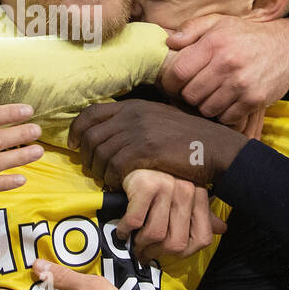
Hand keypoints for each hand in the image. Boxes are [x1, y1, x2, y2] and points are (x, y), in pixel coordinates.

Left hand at [67, 99, 248, 188]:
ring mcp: (138, 132)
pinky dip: (111, 178)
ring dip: (97, 170)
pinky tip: (117, 184)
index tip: (73, 145)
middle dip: (84, 155)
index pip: (91, 113)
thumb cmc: (190, 137)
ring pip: (100, 152)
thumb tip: (114, 134)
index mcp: (134, 105)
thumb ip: (137, 121)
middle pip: (90, 135)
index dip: (76, 130)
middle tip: (90, 169)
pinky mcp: (145, 150)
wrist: (215, 147)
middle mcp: (132, 115)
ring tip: (104, 179)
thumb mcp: (160, 119)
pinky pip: (114, 166)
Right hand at [119, 169, 224, 264]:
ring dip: (140, 243)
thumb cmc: (158, 182)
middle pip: (176, 242)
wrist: (132, 159)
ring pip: (156, 234)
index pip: (201, 239)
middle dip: (156, 252)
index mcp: (199, 196)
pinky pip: (135, 222)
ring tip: (134, 242)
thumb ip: (202, 215)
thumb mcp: (184, 197)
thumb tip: (221, 228)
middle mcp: (187, 190)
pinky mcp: (145, 186)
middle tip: (144, 251)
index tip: (165, 252)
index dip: (181, 252)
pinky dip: (125, 231)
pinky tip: (123, 230)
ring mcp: (167, 186)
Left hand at [161, 14, 288, 127]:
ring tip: (213, 94)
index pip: (178, 73)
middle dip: (189, 94)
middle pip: (190, 95)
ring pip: (206, 109)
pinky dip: (224, 113)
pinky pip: (226, 117)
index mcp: (214, 43)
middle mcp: (227, 64)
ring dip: (206, 105)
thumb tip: (169, 43)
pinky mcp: (254, 100)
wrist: (288, 45)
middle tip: (197, 89)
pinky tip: (228, 101)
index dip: (171, 82)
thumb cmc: (246, 34)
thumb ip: (191, 29)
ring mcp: (241, 84)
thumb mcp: (219, 22)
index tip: (176, 83)